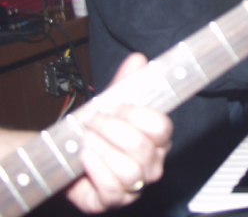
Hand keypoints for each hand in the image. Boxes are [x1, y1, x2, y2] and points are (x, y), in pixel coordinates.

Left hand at [65, 53, 172, 212]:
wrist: (73, 158)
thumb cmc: (100, 132)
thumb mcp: (112, 103)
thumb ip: (126, 82)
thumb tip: (137, 59)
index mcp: (159, 139)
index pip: (162, 126)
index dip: (137, 114)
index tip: (118, 106)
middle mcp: (153, 164)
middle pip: (142, 147)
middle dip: (113, 130)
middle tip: (95, 120)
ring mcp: (137, 185)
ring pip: (129, 170)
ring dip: (102, 150)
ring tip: (87, 139)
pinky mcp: (116, 200)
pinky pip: (111, 189)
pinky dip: (95, 169)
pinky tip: (85, 156)